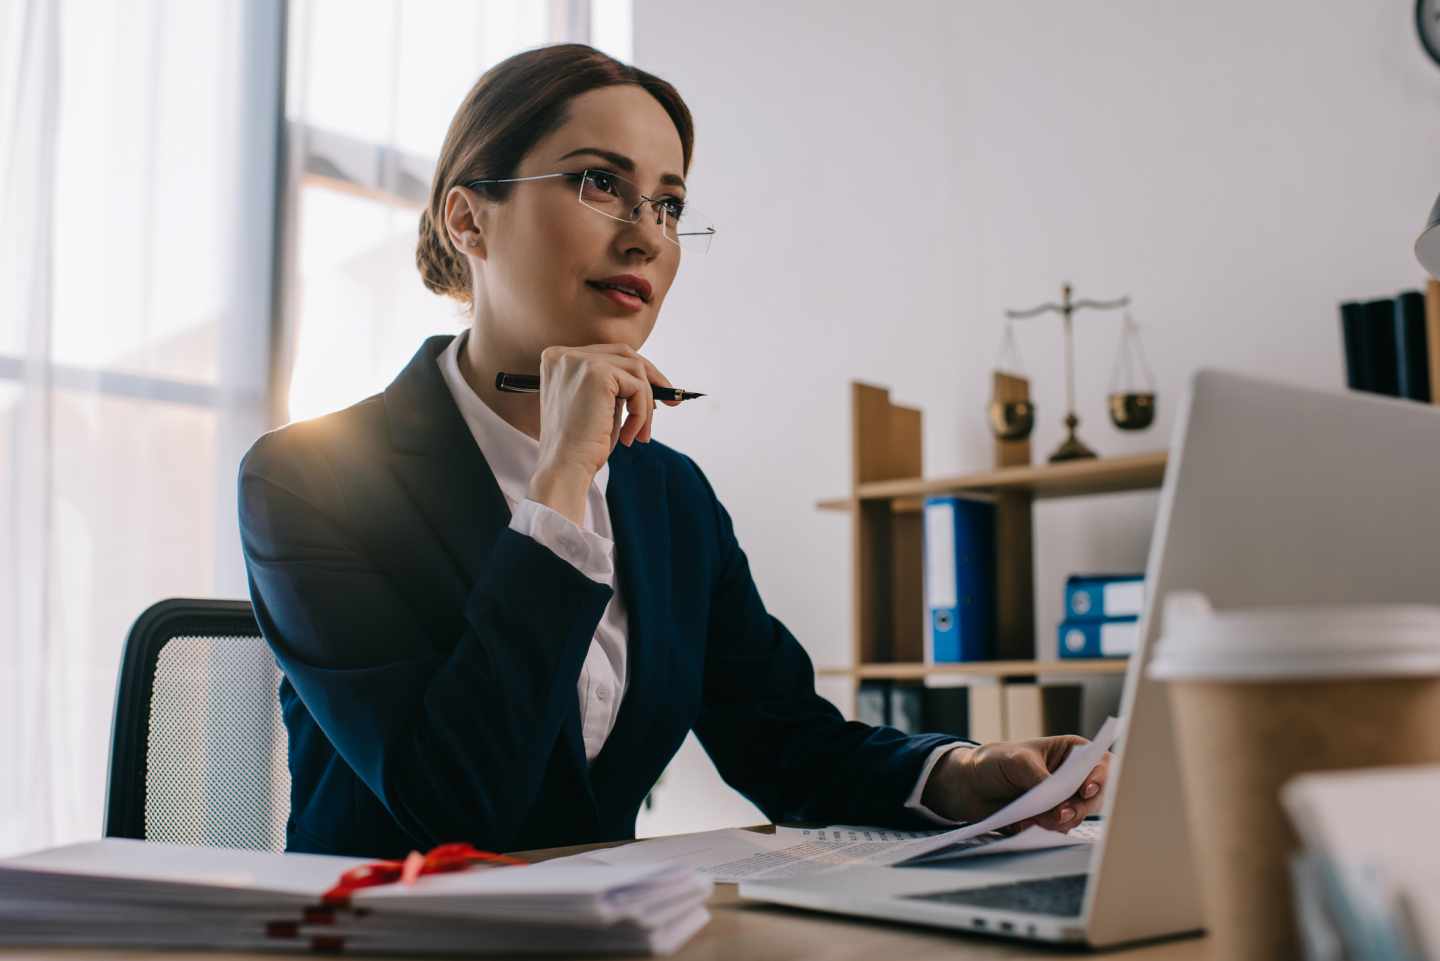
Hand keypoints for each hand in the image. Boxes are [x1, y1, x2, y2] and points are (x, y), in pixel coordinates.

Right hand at [525, 345, 679, 522]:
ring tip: (639, 434)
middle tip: (671, 401)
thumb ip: (612, 385)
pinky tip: (630, 436)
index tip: (656, 392)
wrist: (565, 468)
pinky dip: (641, 414)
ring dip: (645, 405)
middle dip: (652, 378)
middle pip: (624, 353)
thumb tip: (651, 377)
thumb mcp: (594, 405)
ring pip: (635, 370)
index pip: (607, 354)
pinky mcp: (596, 373)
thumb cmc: (580, 445)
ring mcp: (578, 361)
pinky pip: (637, 387)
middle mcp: (563, 356)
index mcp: (556, 360)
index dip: (635, 372)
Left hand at [920, 736, 1111, 832]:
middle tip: (1059, 814)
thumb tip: (1059, 808)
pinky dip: (1044, 830)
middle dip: (1078, 808)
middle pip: (1095, 797)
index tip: (1087, 790)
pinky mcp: (1049, 820)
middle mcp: (1071, 778)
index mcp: (1070, 753)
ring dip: (1058, 821)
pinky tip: (1025, 822)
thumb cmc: (994, 761)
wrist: (968, 784)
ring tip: (1033, 817)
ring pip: (1077, 817)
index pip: (1101, 764)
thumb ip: (1041, 781)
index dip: (1101, 777)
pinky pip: (1057, 831)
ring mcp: (1061, 801)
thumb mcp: (1017, 762)